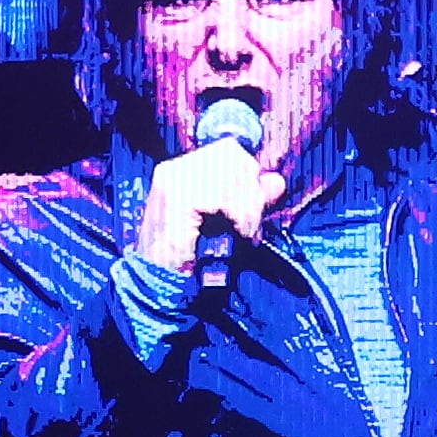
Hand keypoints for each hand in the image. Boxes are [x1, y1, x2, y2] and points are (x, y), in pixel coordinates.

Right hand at [130, 132, 282, 276]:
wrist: (160, 285)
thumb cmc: (193, 260)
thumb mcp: (229, 223)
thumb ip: (250, 199)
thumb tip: (276, 180)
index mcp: (182, 171)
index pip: (228, 151)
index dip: (249, 175)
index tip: (253, 208)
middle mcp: (175, 168)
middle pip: (232, 156)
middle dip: (250, 191)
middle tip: (247, 224)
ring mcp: (173, 179)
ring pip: (231, 172)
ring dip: (247, 207)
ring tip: (241, 232)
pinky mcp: (176, 196)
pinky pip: (223, 193)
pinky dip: (238, 214)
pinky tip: (235, 232)